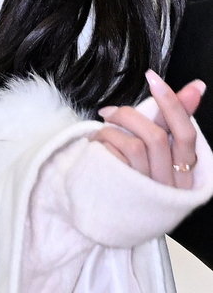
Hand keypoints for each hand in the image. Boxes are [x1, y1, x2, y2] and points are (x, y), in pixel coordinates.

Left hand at [90, 70, 205, 188]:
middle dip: (129, 116)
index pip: (185, 135)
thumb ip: (172, 120)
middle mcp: (168, 185)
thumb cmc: (136, 176)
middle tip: (110, 112)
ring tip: (100, 134)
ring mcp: (146, 191)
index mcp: (184, 174)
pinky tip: (95, 149)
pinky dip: (101, 144)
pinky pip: (114, 157)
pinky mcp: (122, 193)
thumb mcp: (159, 150)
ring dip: (111, 131)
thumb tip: (197, 86)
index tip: (153, 77)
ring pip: (134, 145)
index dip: (172, 104)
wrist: (105, 216)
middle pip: (156, 138)